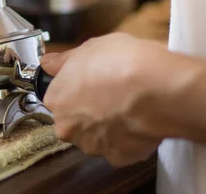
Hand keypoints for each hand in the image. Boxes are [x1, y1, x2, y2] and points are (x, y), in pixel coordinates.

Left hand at [41, 33, 186, 165]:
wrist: (158, 88)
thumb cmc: (122, 63)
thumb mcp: (89, 47)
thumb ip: (64, 60)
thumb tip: (48, 63)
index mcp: (57, 99)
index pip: (58, 96)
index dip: (77, 87)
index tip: (91, 81)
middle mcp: (68, 126)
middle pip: (74, 120)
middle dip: (89, 109)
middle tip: (111, 93)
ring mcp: (93, 145)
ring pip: (96, 136)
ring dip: (107, 125)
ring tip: (129, 106)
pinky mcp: (119, 158)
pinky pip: (120, 147)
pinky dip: (128, 137)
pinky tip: (139, 120)